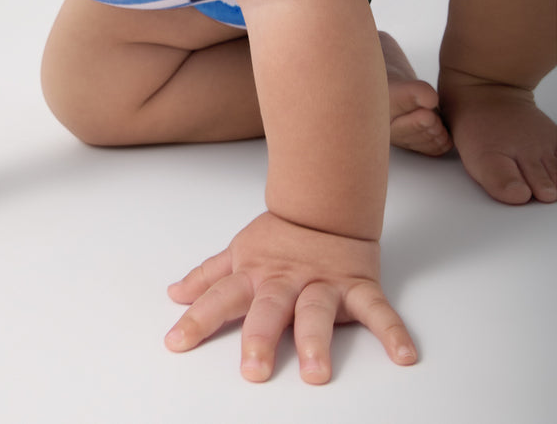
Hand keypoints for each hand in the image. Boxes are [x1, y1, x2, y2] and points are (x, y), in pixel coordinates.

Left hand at [164, 211, 416, 383]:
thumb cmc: (279, 237)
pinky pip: (378, 310)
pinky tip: (403, 355)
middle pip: (269, 308)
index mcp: (254, 274)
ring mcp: (323, 284)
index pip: (220, 297)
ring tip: (315, 372)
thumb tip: (174, 295)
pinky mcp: (358, 287)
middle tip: (253, 371)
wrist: (326, 205)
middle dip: (260, 337)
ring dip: (316, 340)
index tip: (176, 343)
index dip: (197, 319)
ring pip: (317, 311)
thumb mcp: (238, 252)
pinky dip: (392, 331)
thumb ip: (207, 277)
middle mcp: (286, 281)